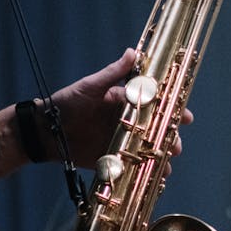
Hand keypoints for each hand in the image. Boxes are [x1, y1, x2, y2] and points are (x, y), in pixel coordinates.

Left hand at [51, 48, 193, 169]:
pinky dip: (142, 173)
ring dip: (158, 158)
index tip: (187, 117)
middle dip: (169, 139)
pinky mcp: (109, 159)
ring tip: (165, 167)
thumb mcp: (91, 86)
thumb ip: (113, 73)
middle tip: (175, 147)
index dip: (172, 111)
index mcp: (124, 102)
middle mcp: (125, 122)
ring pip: (145, 150)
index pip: (154, 105)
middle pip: (155, 131)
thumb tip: (133, 52)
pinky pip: (129, 166)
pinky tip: (152, 179)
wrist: (44, 129)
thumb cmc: (67, 102)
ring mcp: (118, 141)